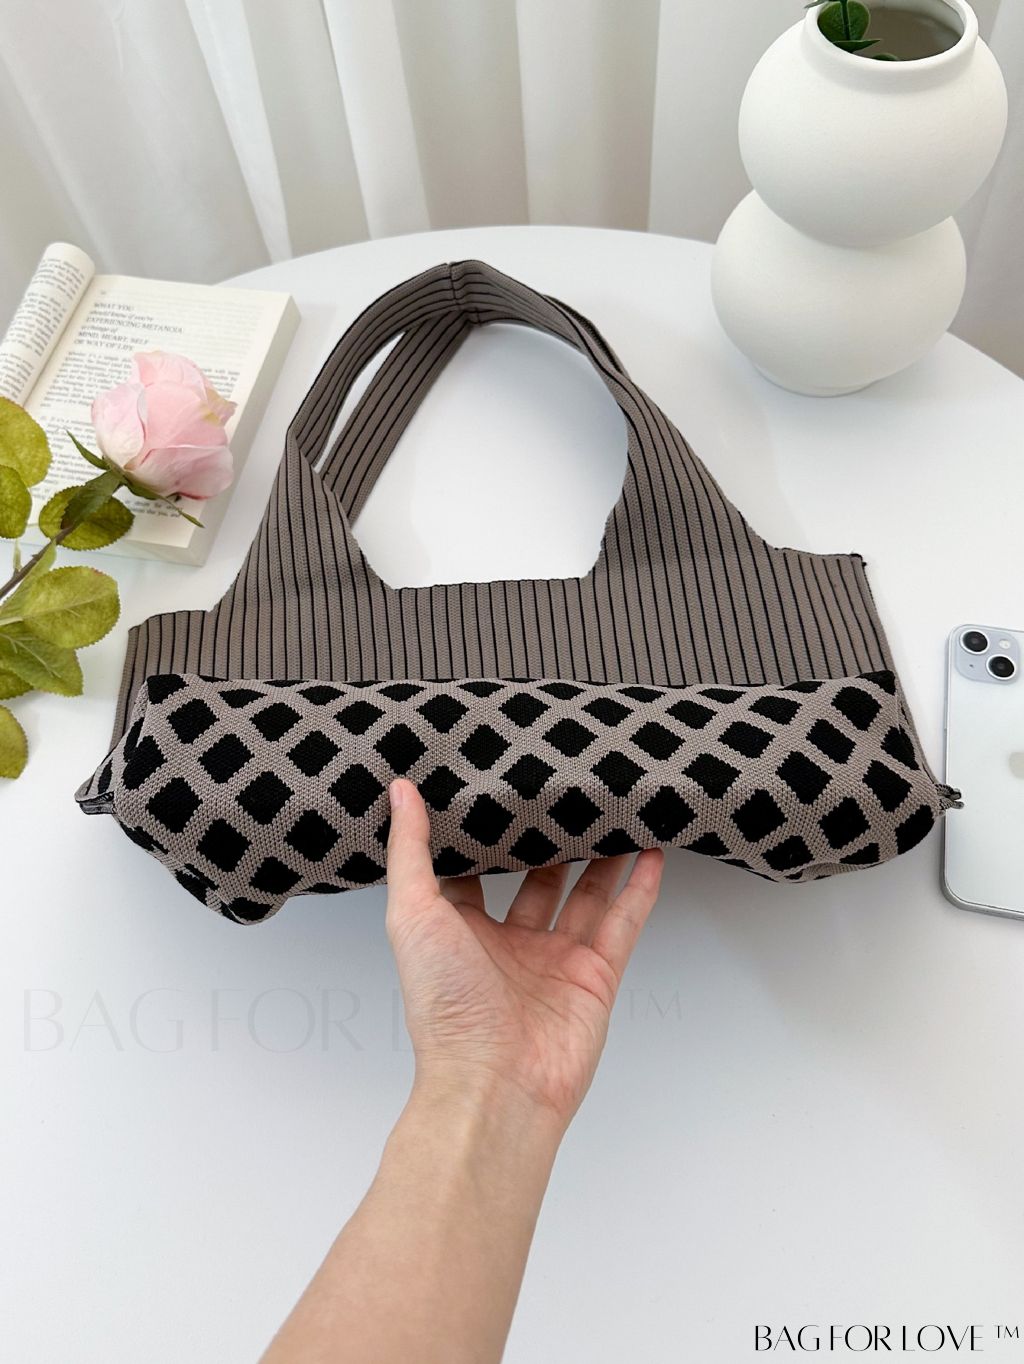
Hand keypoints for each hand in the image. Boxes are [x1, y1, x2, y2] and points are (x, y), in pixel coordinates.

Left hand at [385, 778, 663, 1129]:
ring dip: (601, 856)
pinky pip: (622, 923)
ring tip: (615, 812)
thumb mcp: (412, 915)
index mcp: (461, 931)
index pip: (475, 871)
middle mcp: (509, 945)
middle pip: (537, 879)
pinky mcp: (596, 977)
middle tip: (567, 792)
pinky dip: (638, 889)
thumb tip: (401, 792)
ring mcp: (555, 961)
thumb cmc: (445, 1009)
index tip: (499, 788)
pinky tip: (649, 853)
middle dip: (551, 841)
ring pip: (585, 895)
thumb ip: (410, 851)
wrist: (495, 1085)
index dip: (486, 834)